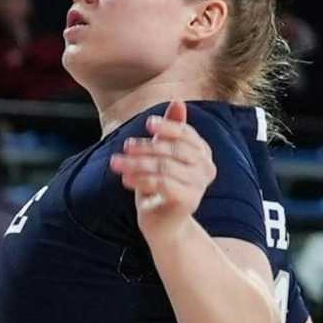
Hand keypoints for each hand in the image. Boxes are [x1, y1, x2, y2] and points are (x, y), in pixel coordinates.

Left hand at [110, 101, 215, 242]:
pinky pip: (163, 184)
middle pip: (174, 149)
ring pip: (164, 166)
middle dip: (146, 147)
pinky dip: (141, 180)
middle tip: (124, 147)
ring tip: (116, 163)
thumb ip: (171, 129)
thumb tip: (177, 100)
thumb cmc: (161, 184)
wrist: (162, 223)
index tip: (147, 123)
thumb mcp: (162, 153)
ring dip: (137, 163)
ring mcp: (199, 185)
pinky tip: (125, 180)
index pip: (187, 133)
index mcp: (203, 152)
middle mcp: (206, 168)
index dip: (167, 126)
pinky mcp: (189, 201)